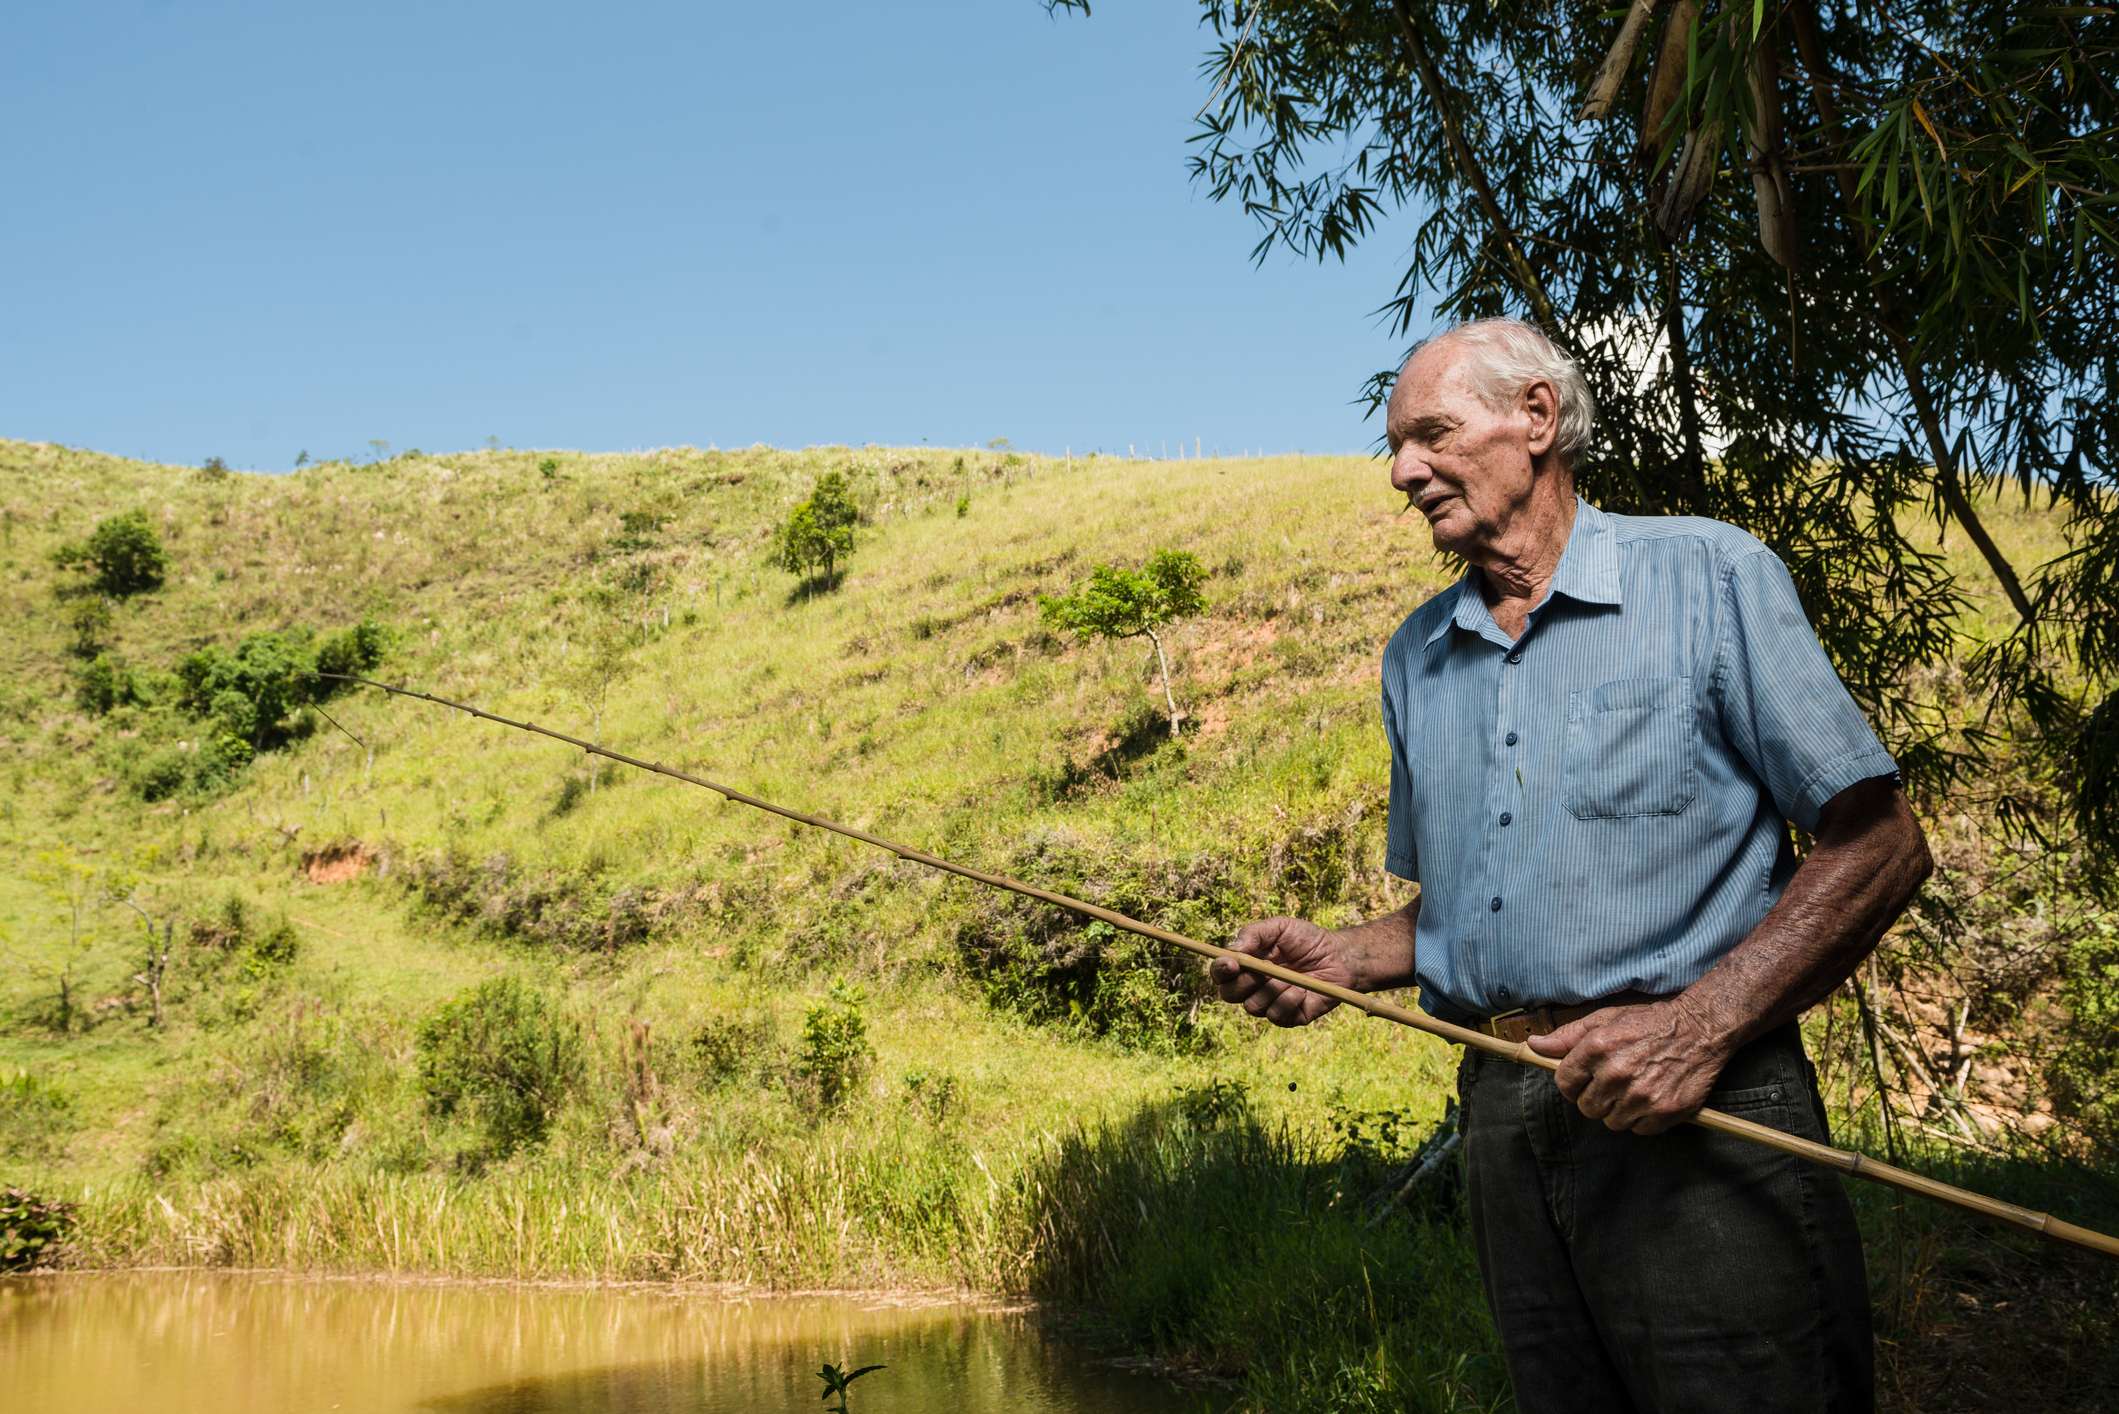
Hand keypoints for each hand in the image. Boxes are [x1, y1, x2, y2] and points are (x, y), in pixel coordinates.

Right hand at [1208, 916, 1353, 1026]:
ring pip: (1252, 1006)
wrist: (1341, 957)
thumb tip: (1232, 949)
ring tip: (1293, 977)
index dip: (1220, 970)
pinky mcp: (1288, 1017)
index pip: (1221, 973)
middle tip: (1265, 969)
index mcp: (1247, 964)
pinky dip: (1289, 1000)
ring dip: (1272, 989)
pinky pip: (1275, 1015)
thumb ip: (1253, 933)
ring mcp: (1270, 1003)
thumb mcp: (1281, 927)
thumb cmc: (1309, 940)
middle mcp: (1254, 986)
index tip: (1231, 963)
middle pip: (1229, 994)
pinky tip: (1303, 990)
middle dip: (1244, 982)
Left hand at [1526, 999, 1731, 1134]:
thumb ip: (1567, 1036)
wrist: (1700, 1029)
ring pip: (1611, 1122)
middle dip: (1596, 1097)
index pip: (1564, 1083)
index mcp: (1597, 1047)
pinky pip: (1638, 1130)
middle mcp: (1616, 1073)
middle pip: (1586, 1107)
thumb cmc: (1649, 1023)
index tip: (1585, 1081)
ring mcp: (1641, 1095)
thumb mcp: (1605, 1020)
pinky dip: (1643, 1119)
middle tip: (1615, 1083)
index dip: (1572, 1084)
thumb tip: (1534, 1045)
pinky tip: (1651, 1098)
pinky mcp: (1664, 1112)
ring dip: (1619, 1110)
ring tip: (1634, 1089)